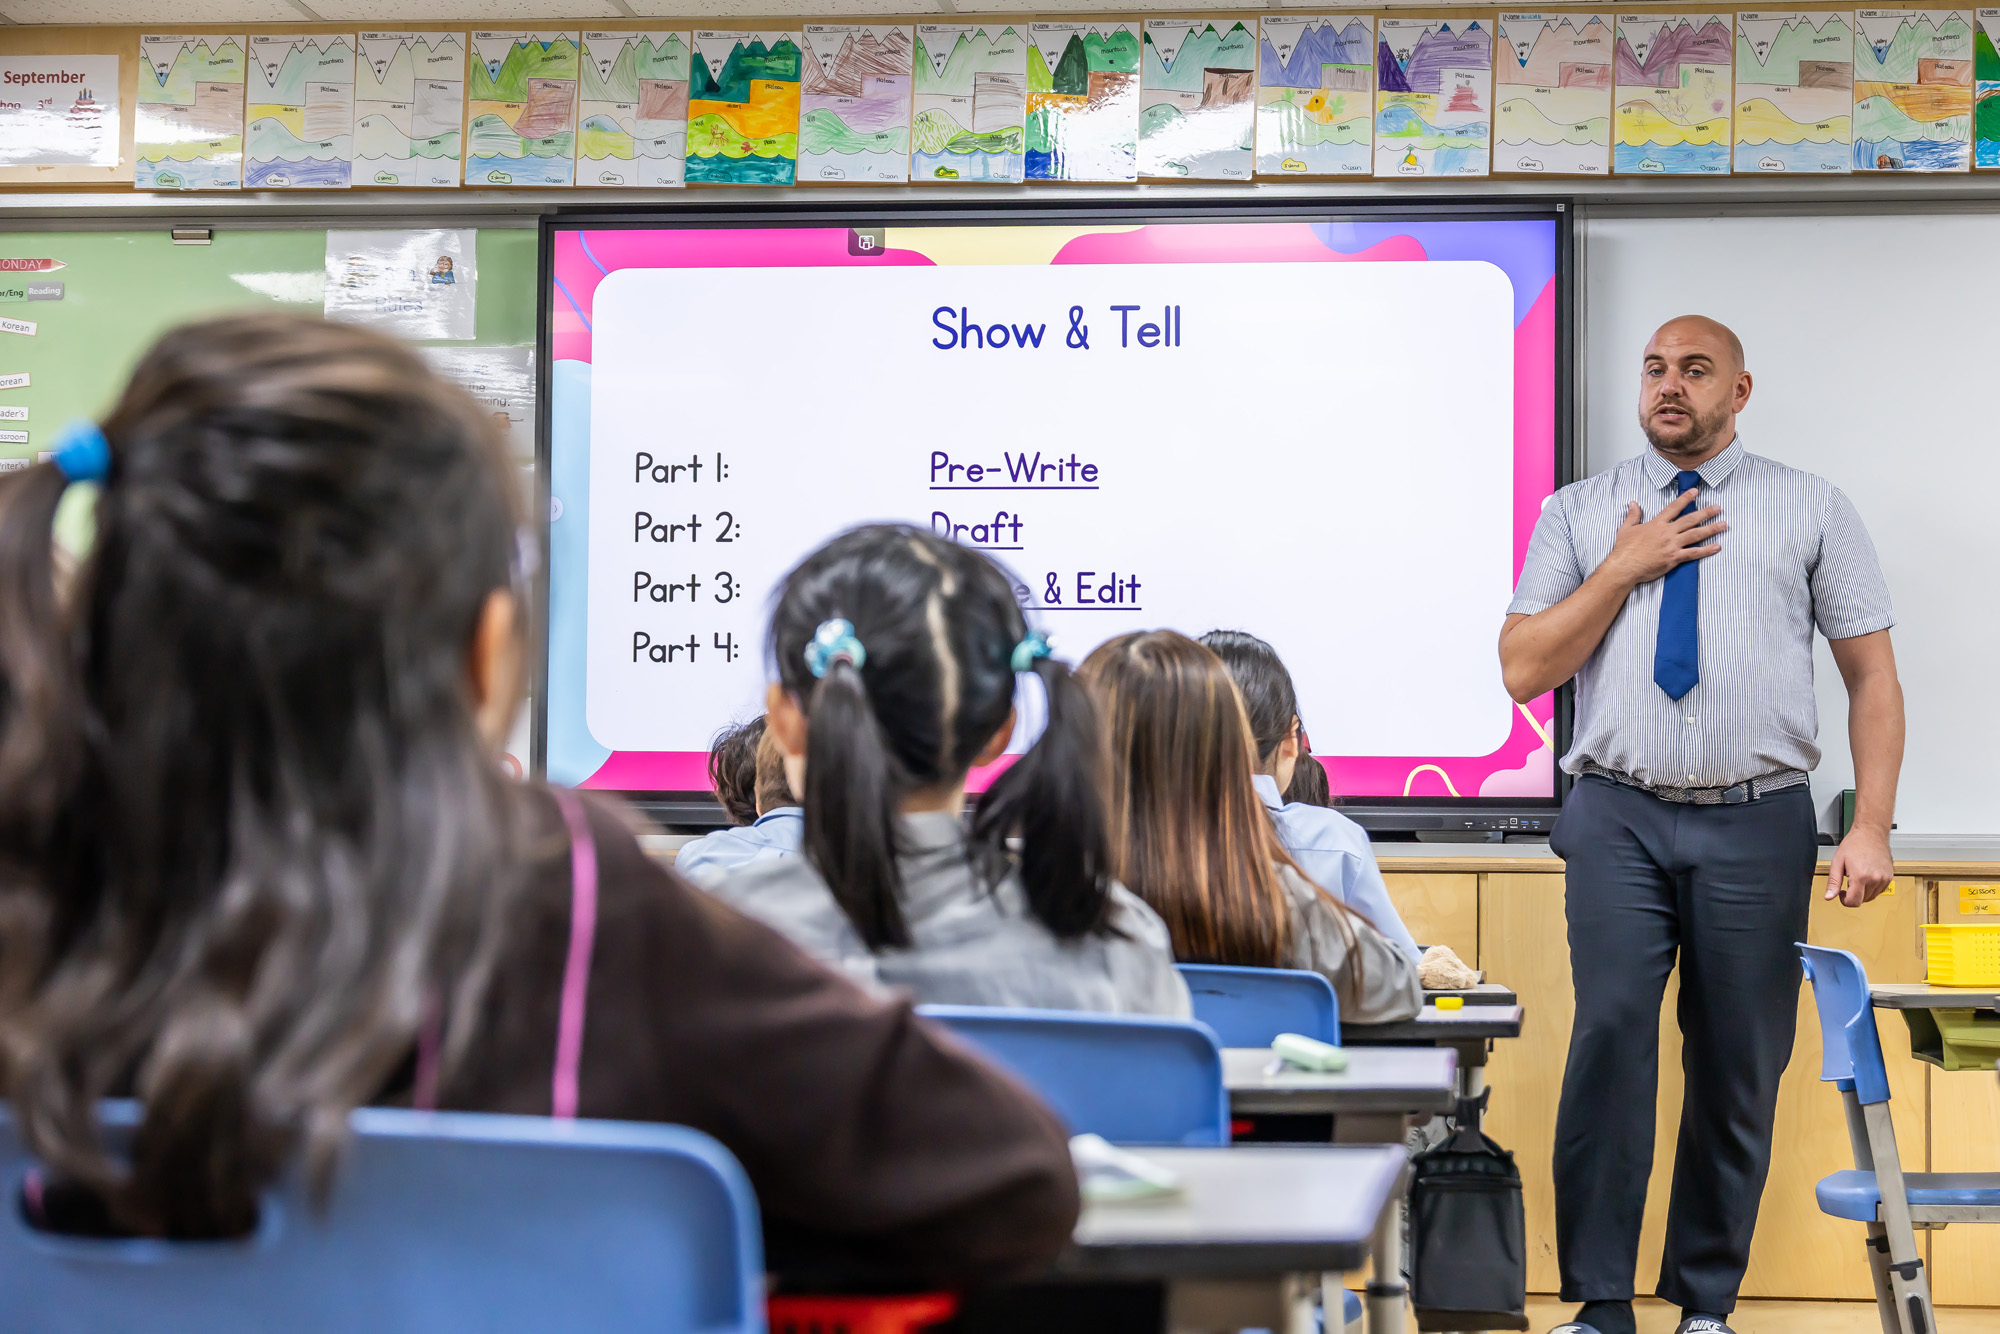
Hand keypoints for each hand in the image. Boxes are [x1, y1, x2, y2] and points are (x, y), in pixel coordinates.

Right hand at [1599, 492, 1726, 587]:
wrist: (1625, 566)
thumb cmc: (1624, 549)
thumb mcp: (1626, 529)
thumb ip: (1633, 515)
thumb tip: (1633, 503)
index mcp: (1656, 524)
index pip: (1674, 508)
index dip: (1685, 499)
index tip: (1696, 492)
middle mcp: (1667, 533)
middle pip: (1690, 520)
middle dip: (1706, 512)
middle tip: (1718, 507)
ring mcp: (1672, 545)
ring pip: (1696, 535)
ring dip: (1711, 529)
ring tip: (1724, 524)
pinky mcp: (1674, 558)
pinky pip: (1693, 553)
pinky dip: (1706, 550)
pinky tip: (1717, 547)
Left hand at [1826, 827, 1894, 906]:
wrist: (1871, 833)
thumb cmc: (1854, 844)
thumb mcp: (1837, 862)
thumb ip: (1833, 882)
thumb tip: (1829, 896)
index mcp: (1861, 877)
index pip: (1854, 902)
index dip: (1844, 901)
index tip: (1842, 893)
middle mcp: (1875, 879)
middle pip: (1862, 900)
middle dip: (1853, 894)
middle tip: (1848, 880)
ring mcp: (1884, 879)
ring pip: (1871, 897)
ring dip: (1862, 892)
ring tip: (1857, 876)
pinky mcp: (1890, 877)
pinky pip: (1879, 890)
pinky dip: (1871, 888)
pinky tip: (1866, 876)